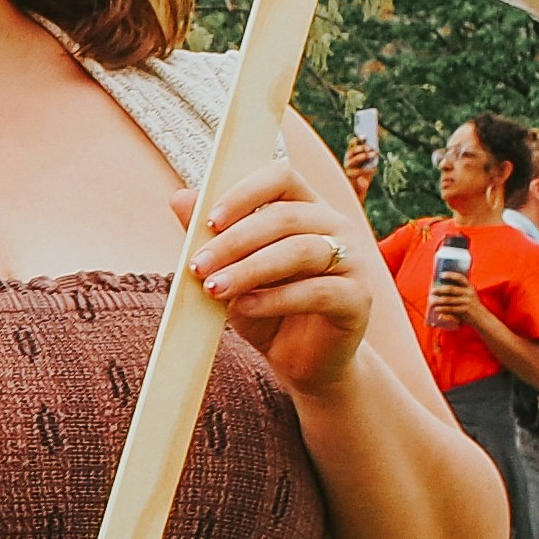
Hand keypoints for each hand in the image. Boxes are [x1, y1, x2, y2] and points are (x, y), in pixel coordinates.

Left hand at [189, 115, 395, 394]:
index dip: (245, 193)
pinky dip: (276, 298)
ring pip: (301, 250)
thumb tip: (180, 198)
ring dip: (250, 269)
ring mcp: (352, 260)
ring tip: (213, 288)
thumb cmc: (266, 308)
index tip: (208, 222)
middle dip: (235, 241)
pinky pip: (318, 291)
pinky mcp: (358, 299)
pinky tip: (244, 307)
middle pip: (286, 216)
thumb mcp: (231, 271)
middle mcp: (335, 226)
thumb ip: (211, 236)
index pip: (281, 176)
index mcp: (305, 208)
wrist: (303, 362)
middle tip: (196, 266)